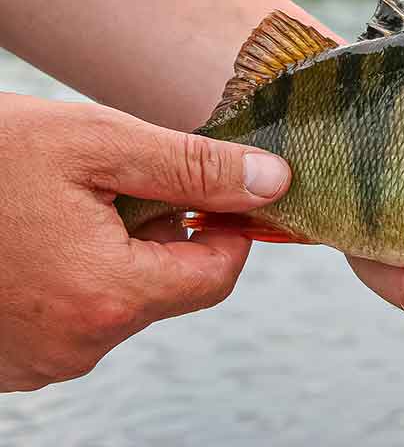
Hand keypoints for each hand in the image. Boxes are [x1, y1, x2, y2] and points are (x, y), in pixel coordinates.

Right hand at [0, 94, 290, 391]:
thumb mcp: (95, 142)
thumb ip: (193, 169)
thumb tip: (275, 184)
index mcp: (108, 296)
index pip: (219, 274)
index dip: (228, 228)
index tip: (217, 190)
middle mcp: (77, 346)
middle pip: (168, 288)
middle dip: (160, 235)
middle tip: (116, 183)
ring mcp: (37, 363)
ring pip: (119, 303)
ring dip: (114, 255)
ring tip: (62, 207)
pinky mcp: (8, 362)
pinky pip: (71, 320)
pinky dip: (71, 278)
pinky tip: (34, 238)